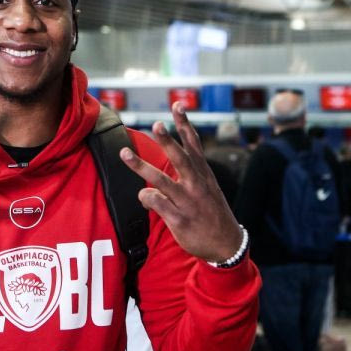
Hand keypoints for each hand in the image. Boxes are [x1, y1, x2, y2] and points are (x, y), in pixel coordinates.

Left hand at [120, 102, 241, 262]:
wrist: (226, 244)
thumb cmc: (212, 213)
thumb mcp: (208, 187)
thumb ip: (192, 170)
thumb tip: (176, 152)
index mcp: (203, 175)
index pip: (193, 144)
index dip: (184, 124)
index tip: (177, 105)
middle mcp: (196, 185)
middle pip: (179, 158)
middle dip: (167, 140)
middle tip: (155, 124)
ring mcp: (187, 201)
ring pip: (161, 179)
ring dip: (141, 165)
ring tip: (124, 153)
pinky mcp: (178, 218)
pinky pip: (155, 202)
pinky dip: (145, 197)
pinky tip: (144, 198)